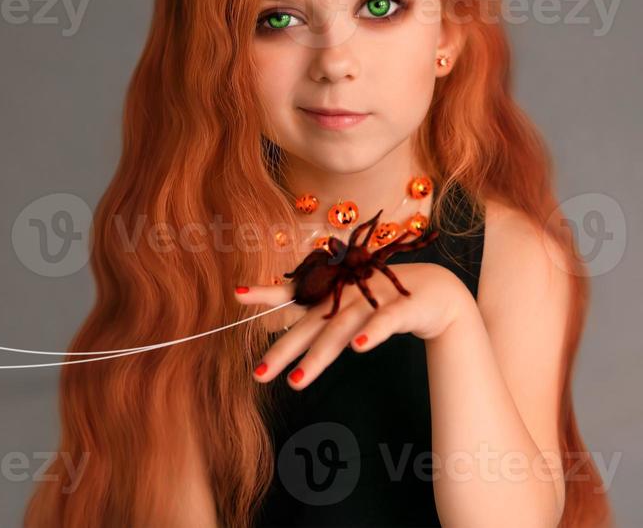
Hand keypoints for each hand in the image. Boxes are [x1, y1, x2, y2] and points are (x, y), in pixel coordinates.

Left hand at [233, 261, 475, 389]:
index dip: (265, 294)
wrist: (435, 290)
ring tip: (296, 382)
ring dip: (317, 356)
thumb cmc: (382, 296)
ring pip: (339, 330)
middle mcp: (345, 298)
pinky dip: (371, 334)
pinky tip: (358, 349)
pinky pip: (383, 322)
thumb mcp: (345, 304)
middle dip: (282, 351)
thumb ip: (315, 314)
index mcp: (331, 296)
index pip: (292, 295)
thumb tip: (283, 332)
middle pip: (308, 327)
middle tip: (258, 375)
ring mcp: (371, 302)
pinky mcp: (400, 309)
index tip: (237, 295)